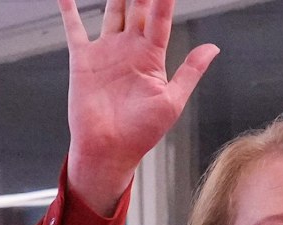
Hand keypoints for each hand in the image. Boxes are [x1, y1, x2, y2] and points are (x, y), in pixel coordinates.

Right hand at [61, 0, 218, 214]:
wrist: (107, 151)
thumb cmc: (141, 133)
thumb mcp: (172, 102)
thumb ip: (190, 71)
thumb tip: (213, 48)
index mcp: (151, 55)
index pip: (161, 16)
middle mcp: (129, 48)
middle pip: (138, 6)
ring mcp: (106, 51)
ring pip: (112, 10)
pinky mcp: (83, 60)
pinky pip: (74, 29)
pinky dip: (69, 10)